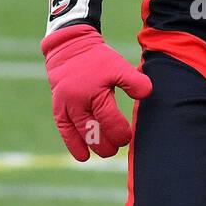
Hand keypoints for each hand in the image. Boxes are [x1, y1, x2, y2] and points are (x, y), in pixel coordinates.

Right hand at [41, 24, 151, 160]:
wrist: (70, 49)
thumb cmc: (98, 60)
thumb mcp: (119, 66)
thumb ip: (134, 82)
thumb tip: (146, 94)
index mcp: (95, 93)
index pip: (109, 121)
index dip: (120, 133)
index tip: (127, 137)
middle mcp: (78, 102)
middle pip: (93, 131)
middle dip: (107, 143)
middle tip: (117, 147)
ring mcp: (65, 107)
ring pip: (78, 133)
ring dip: (92, 146)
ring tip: (104, 153)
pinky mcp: (58, 109)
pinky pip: (64, 130)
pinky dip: (73, 144)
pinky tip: (82, 156)